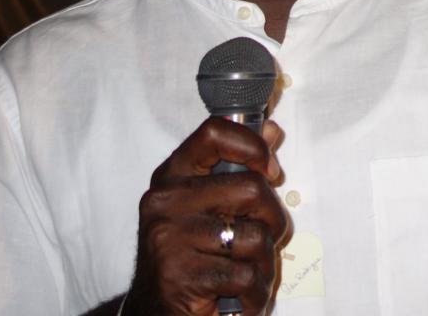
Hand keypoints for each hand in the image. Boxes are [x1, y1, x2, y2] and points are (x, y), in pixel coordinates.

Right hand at [121, 118, 290, 315]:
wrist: (154, 312)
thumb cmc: (191, 254)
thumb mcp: (208, 205)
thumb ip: (238, 167)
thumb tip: (270, 129)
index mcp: (172, 175)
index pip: (214, 133)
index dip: (253, 146)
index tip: (271, 171)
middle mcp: (165, 201)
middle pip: (252, 189)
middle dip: (273, 221)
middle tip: (261, 242)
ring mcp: (169, 239)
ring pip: (256, 237)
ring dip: (263, 264)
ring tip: (244, 273)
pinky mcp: (180, 277)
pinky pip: (246, 276)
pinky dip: (254, 293)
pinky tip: (237, 298)